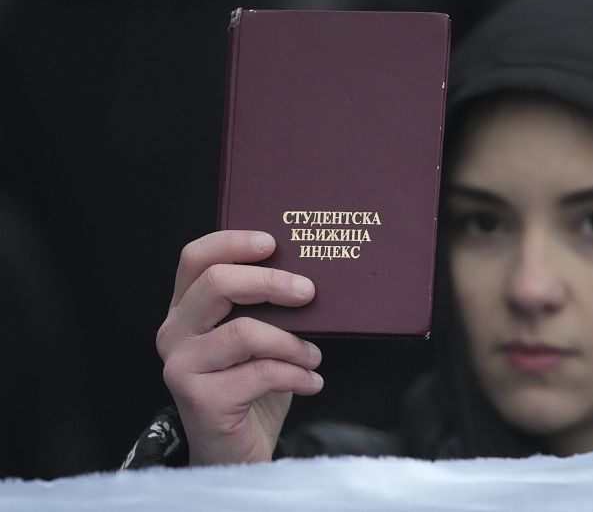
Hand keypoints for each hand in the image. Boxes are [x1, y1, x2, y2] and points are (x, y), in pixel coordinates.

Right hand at [157, 230, 321, 464]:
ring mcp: (181, 366)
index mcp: (186, 308)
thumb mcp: (258, 338)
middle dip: (270, 282)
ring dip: (291, 342)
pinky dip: (296, 375)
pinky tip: (312, 381)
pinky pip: (259, 373)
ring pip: (243, 332)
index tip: (273, 243)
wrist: (237, 452)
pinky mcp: (200, 400)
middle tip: (308, 292)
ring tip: (314, 356)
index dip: (233, 243)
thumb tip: (309, 276)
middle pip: (216, 283)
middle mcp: (175, 332)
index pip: (195, 258)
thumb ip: (265, 308)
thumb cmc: (252, 386)